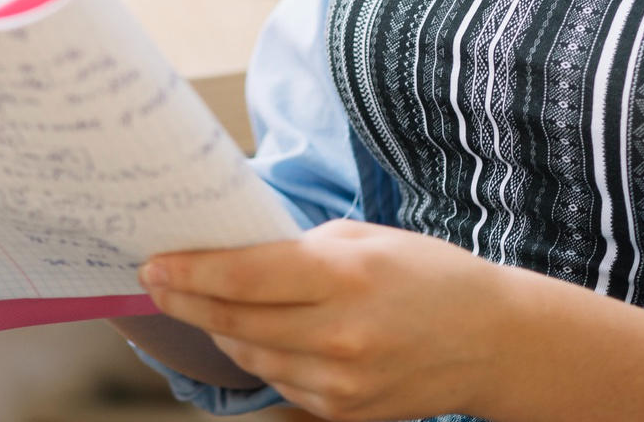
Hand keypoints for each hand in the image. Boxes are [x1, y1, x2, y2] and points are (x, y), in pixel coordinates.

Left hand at [140, 220, 513, 421]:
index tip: (152, 263)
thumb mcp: (365, 238)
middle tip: (156, 280)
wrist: (490, 341)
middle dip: (186, 299)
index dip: (190, 272)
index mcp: (347, 276)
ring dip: (219, 327)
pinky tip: (257, 332)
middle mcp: (341, 335)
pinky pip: (278, 381)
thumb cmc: (427, 273)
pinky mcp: (342, 413)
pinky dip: (260, 354)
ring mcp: (340, 382)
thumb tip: (230, 254)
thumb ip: (298, 249)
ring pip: (250, 355)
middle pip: (234, 321)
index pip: (245, 277)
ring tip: (204, 301)